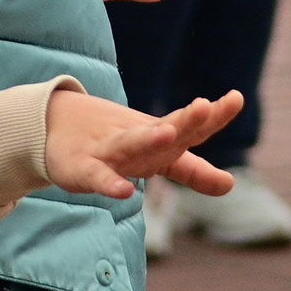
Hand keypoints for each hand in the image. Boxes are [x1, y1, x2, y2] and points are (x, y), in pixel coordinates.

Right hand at [44, 88, 243, 200]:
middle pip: (166, 130)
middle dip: (187, 120)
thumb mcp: (157, 157)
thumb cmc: (116, 144)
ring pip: (131, 145)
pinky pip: (98, 177)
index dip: (214, 117)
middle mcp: (137, 140)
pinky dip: (110, 184)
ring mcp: (109, 152)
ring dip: (149, 139)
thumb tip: (230, 185)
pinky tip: (125, 192)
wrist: (53, 128)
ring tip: (168, 133)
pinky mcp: (83, 169)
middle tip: (204, 106)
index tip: (236, 98)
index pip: (192, 129)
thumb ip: (193, 170)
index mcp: (157, 137)